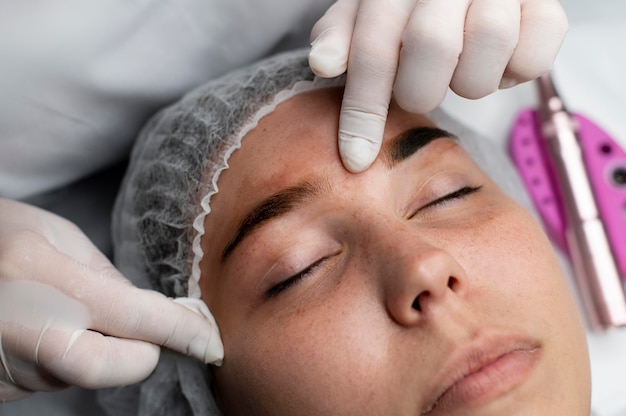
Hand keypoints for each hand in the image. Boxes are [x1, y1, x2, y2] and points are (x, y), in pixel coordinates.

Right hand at [0, 198, 221, 401]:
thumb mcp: (56, 235)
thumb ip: (105, 277)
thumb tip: (149, 314)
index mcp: (38, 271)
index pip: (133, 315)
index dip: (181, 330)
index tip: (210, 340)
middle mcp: (19, 323)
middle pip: (113, 367)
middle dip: (143, 353)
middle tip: (144, 329)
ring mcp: (3, 363)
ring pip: (85, 375)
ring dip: (100, 351)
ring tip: (71, 312)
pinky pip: (54, 381)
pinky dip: (67, 360)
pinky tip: (44, 328)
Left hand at [309, 0, 567, 171]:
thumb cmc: (412, 6)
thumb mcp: (366, 13)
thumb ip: (341, 35)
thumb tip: (322, 63)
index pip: (374, 49)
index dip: (363, 109)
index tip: (357, 159)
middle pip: (433, 47)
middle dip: (420, 90)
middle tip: (420, 88)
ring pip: (486, 52)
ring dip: (468, 82)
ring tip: (459, 70)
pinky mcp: (545, 6)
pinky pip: (533, 59)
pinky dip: (513, 74)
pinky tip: (498, 63)